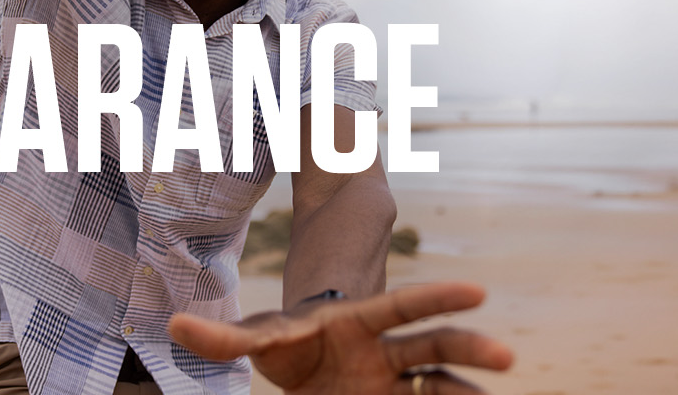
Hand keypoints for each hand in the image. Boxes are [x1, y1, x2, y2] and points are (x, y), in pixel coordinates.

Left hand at [169, 282, 516, 394]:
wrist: (306, 368)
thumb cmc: (287, 344)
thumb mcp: (257, 339)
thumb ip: (221, 337)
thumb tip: (171, 327)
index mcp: (364, 323)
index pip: (406, 306)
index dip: (439, 298)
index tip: (477, 292)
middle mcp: (393, 351)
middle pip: (439, 344)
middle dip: (471, 347)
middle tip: (507, 356)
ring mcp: (402, 382)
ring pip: (444, 383)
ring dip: (467, 391)